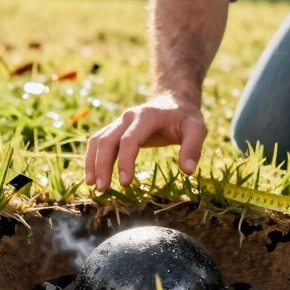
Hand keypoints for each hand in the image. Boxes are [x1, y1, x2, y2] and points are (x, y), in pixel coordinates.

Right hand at [85, 91, 206, 190]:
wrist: (172, 100)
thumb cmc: (185, 117)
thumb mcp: (197, 129)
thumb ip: (193, 148)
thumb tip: (187, 171)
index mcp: (146, 117)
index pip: (129, 140)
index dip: (125, 162)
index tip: (126, 183)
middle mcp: (128, 117)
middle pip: (107, 140)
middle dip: (102, 165)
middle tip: (103, 189)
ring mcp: (119, 122)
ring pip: (98, 140)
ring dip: (93, 162)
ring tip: (93, 186)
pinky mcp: (116, 129)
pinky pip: (98, 142)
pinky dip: (92, 158)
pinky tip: (92, 176)